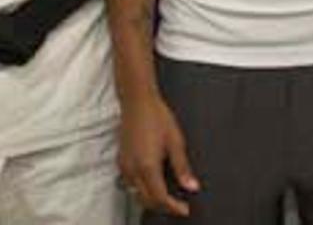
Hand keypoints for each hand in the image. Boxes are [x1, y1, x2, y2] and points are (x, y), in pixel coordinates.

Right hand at [118, 91, 198, 216]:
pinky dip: (142, 190)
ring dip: (151, 200)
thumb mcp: (176, 142)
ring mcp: (124, 167)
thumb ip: (182, 167)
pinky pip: (130, 184)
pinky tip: (153, 184)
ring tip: (169, 197)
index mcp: (147, 166)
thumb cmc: (158, 117)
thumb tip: (192, 187)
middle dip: (163, 207)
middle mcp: (132, 170)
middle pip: (146, 200)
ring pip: (136, 194)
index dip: (173, 207)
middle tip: (179, 205)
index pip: (160, 197)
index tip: (185, 209)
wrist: (138, 102)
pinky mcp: (121, 162)